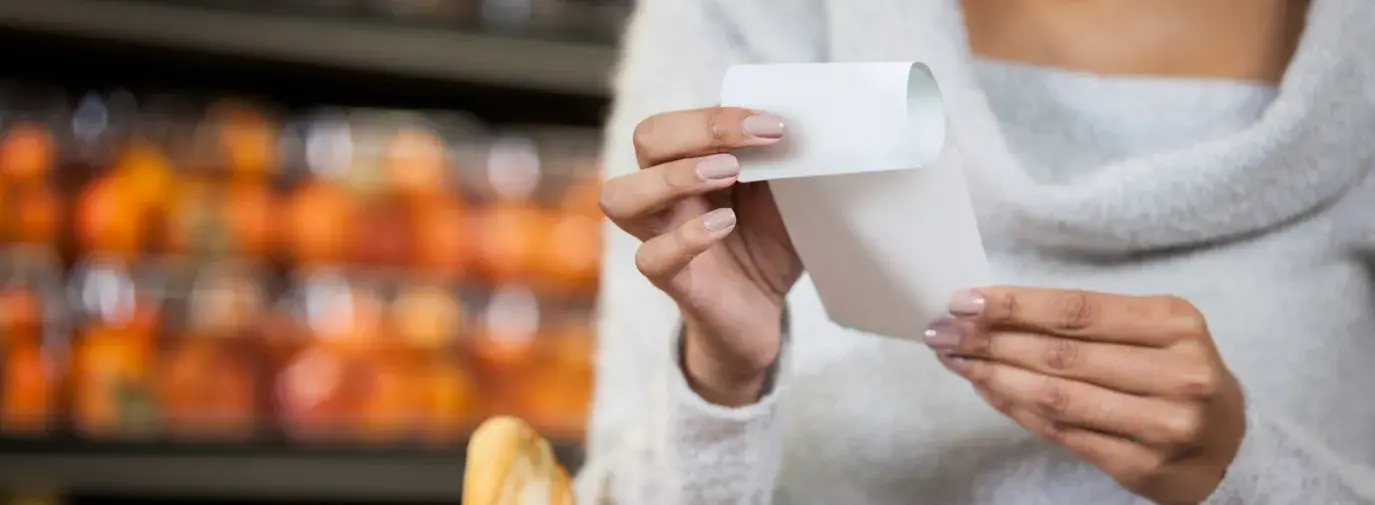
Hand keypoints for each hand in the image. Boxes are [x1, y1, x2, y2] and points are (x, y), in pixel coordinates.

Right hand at [600, 107, 801, 405]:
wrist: (764, 310)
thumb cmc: (766, 242)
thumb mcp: (781, 193)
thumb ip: (779, 160)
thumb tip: (804, 123)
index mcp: (688, 161)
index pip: (679, 120)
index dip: (718, 117)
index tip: (772, 126)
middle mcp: (664, 193)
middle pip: (646, 139)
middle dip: (695, 132)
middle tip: (745, 151)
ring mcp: (659, 235)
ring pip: (620, 197)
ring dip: (673, 178)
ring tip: (726, 176)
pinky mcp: (671, 279)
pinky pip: (650, 257)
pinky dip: (685, 238)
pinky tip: (724, 225)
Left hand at [925, 287, 1245, 503]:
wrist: (1232, 446)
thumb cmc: (1177, 375)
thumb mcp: (1154, 333)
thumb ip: (1088, 323)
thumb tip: (995, 311)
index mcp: (1175, 324)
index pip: (1078, 310)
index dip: (1015, 305)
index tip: (964, 300)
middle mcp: (1176, 373)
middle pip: (1061, 353)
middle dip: (990, 339)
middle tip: (942, 330)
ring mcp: (1162, 424)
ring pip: (1055, 396)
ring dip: (993, 375)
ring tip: (955, 359)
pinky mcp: (1141, 466)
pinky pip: (1061, 433)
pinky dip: (1015, 409)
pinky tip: (986, 390)